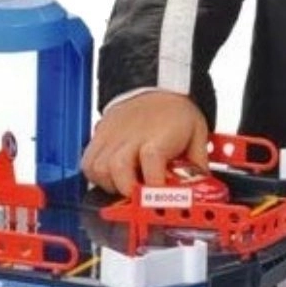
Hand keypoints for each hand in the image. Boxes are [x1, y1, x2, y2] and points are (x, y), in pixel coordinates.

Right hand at [80, 90, 210, 191]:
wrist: (157, 87)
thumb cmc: (175, 113)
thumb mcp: (197, 135)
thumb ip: (197, 165)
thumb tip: (199, 191)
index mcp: (159, 135)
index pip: (152, 160)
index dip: (153, 184)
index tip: (158, 199)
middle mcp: (132, 135)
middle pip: (118, 167)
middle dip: (127, 189)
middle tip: (138, 196)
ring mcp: (112, 135)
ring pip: (98, 167)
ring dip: (109, 183)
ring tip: (123, 185)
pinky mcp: (99, 136)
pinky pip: (87, 162)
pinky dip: (95, 175)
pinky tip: (110, 176)